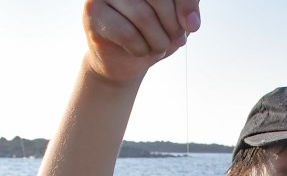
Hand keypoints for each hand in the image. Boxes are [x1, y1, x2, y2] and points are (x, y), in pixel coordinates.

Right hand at [83, 0, 200, 83]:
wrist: (123, 59)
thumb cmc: (153, 32)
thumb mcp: (177, 19)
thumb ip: (187, 9)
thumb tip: (191, 21)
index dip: (186, 4)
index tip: (192, 26)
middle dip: (172, 26)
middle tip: (173, 40)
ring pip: (143, 17)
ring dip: (158, 42)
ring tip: (156, 47)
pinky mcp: (93, 12)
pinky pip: (127, 33)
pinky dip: (140, 50)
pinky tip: (138, 51)